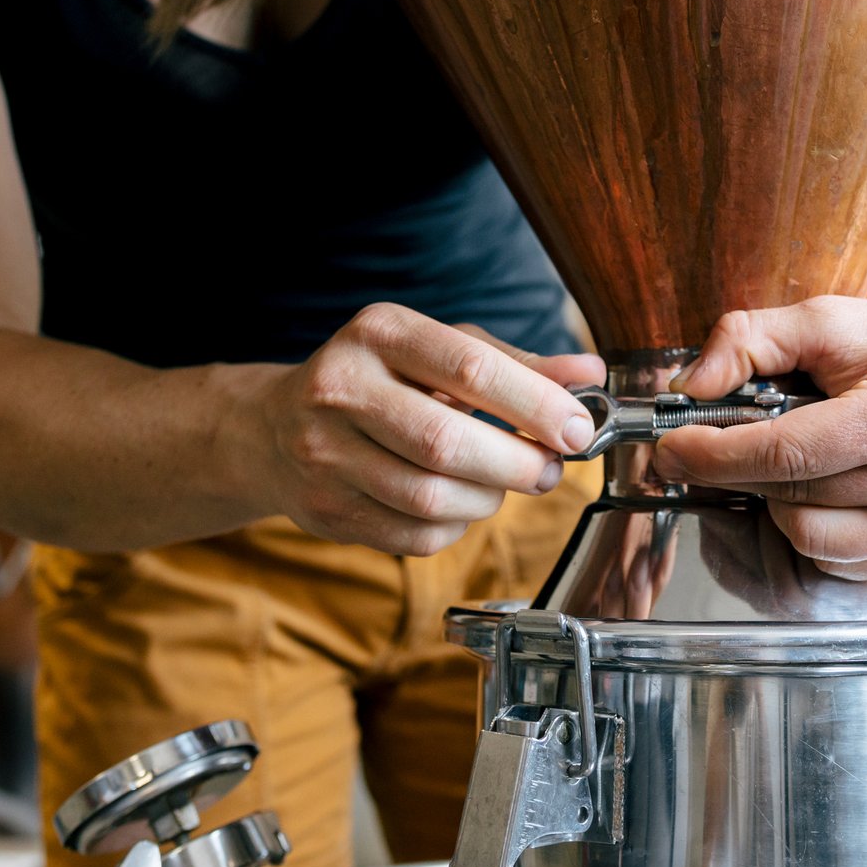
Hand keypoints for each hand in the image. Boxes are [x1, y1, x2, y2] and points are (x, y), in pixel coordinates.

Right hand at [260, 303, 603, 555]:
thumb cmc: (382, 379)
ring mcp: (323, 453)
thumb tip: (590, 376)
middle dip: (517, 463)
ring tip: (502, 484)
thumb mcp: (442, 350)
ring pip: (431, 497)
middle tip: (548, 469)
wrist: (277, 427)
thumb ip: (515, 364)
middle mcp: (340, 387)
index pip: (470, 368)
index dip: (535, 404)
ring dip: (488, 500)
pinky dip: (454, 527)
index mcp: (379, 332)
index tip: (576, 429)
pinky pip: (413, 535)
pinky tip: (458, 505)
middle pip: (448, 442)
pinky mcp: (323, 509)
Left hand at [652, 290, 866, 576]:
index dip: (715, 455)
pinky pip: (839, 562)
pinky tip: (824, 486)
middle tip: (721, 441)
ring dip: (777, 503)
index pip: (786, 456)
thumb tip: (690, 386)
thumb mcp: (831, 319)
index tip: (672, 447)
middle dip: (740, 473)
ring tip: (788, 459)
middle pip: (791, 499)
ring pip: (809, 540)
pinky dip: (813, 528)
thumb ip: (752, 339)